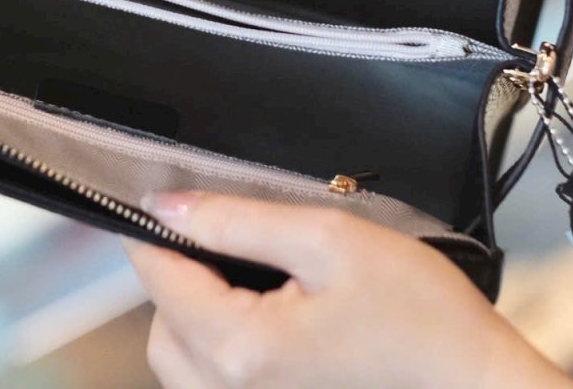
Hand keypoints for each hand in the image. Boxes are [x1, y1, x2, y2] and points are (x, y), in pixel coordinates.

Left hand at [124, 191, 572, 388]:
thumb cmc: (419, 315)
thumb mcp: (330, 241)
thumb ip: (238, 220)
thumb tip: (165, 204)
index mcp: (239, 348)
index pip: (159, 278)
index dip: (153, 232)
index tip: (165, 201)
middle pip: (161, 326)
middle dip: (175, 276)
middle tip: (218, 237)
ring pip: (180, 363)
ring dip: (192, 315)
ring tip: (244, 277)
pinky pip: (212, 386)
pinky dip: (215, 350)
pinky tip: (261, 320)